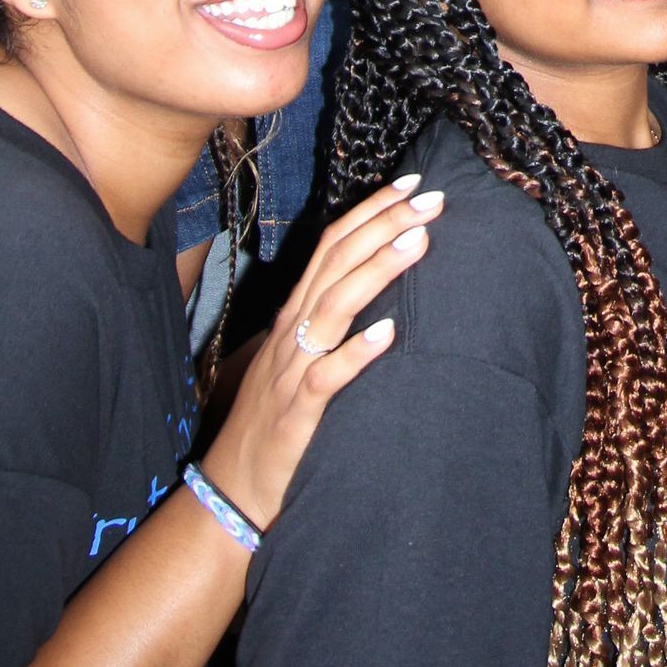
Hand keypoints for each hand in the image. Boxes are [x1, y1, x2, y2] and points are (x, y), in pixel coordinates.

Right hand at [192, 176, 443, 527]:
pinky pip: (327, 377)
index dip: (370, 211)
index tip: (413, 184)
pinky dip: (356, 353)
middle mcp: (294, 330)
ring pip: (334, 307)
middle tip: (431, 199)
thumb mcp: (304, 351)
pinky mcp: (299, 411)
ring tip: (418, 242)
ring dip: (377, 271)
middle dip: (384, 225)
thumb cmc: (280, 412)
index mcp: (297, 311)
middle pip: (337, 262)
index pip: (333, 245)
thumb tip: (380, 272)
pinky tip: (388, 334)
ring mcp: (294, 368)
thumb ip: (332, 312)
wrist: (234, 482)